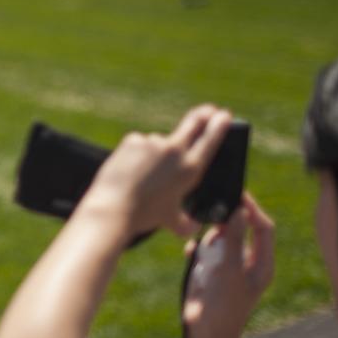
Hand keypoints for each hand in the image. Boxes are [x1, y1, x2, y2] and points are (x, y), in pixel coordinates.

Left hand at [78, 105, 234, 240]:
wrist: (113, 209)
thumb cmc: (144, 216)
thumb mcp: (171, 222)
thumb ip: (187, 223)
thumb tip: (196, 227)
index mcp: (190, 168)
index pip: (211, 138)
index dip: (220, 124)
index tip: (224, 115)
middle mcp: (174, 150)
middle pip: (194, 122)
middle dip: (205, 114)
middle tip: (210, 110)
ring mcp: (152, 142)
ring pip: (159, 144)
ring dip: (155, 155)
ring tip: (142, 179)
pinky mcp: (132, 140)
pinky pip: (139, 145)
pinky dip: (136, 156)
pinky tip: (129, 171)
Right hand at [183, 194, 274, 337]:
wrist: (205, 332)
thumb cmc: (223, 305)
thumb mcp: (230, 270)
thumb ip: (235, 239)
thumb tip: (240, 212)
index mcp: (262, 264)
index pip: (264, 228)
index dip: (252, 210)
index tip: (237, 195)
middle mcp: (248, 264)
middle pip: (242, 230)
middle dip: (226, 226)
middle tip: (213, 219)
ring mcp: (229, 268)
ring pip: (222, 239)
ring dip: (210, 239)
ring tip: (202, 248)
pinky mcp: (211, 273)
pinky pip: (205, 252)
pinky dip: (198, 249)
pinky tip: (190, 252)